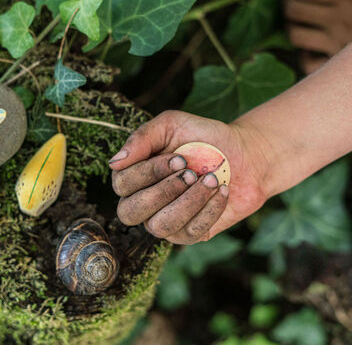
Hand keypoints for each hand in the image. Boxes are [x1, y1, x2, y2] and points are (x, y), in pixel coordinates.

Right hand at [109, 111, 269, 243]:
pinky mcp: (188, 234)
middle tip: (192, 172)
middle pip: (129, 212)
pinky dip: (209, 210)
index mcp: (132, 176)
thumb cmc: (203, 137)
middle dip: (163, 192)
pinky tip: (222, 191)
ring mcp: (163, 221)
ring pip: (159, 226)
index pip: (122, 184)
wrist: (245, 155)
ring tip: (211, 181)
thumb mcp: (172, 125)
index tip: (179, 157)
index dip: (149, 173)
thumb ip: (142, 138)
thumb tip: (114, 162)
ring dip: (188, 202)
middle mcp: (142, 202)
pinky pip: (189, 233)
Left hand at [285, 0, 351, 72]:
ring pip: (294, 35)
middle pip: (293, 9)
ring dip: (292, 28)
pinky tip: (311, 49)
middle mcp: (342, 17)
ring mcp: (337, 42)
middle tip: (291, 1)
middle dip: (289, 4)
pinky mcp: (336, 63)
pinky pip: (306, 62)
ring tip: (297, 22)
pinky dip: (304, 56)